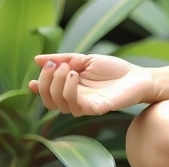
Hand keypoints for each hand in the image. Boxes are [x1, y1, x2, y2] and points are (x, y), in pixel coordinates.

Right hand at [28, 53, 155, 115]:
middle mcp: (75, 100)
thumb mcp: (85, 59)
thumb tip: (37, 59)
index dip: (38, 88)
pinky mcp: (96, 109)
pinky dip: (71, 92)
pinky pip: (77, 107)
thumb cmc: (113, 69)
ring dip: (59, 85)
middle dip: (47, 83)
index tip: (31, 80)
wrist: (138, 76)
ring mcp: (85, 106)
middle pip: (50, 101)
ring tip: (69, 69)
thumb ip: (63, 59)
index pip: (47, 95)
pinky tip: (75, 76)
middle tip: (56, 65)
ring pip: (61, 104)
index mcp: (70, 89)